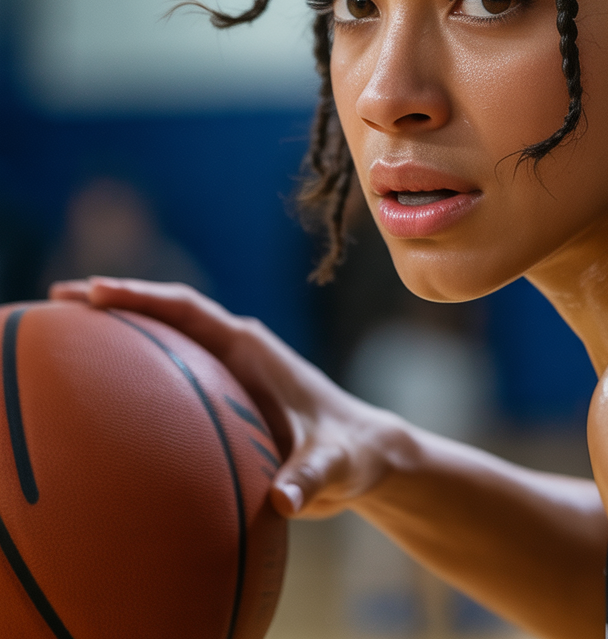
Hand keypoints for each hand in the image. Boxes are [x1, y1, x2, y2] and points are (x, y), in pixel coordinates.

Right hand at [49, 277, 410, 518]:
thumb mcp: (331, 467)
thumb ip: (307, 480)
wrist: (363, 456)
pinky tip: (100, 396)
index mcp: (252, 349)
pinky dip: (134, 375)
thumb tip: (282, 502)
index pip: (189, 311)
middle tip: (57, 301)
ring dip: (119, 334)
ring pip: (165, 343)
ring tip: (61, 335)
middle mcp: (237, 350)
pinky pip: (169, 379)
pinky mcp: (224, 395)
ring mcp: (228, 371)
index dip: (141, 297)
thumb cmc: (349, 454)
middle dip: (114, 303)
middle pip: (166, 315)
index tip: (95, 292)